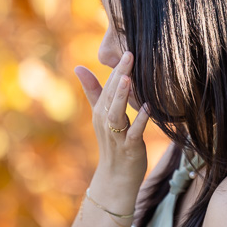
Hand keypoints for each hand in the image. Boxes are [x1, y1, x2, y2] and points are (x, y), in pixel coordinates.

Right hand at [75, 51, 149, 191]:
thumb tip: (78, 66)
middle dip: (119, 75)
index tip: (125, 48)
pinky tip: (148, 107)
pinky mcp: (129, 148)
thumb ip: (92, 91)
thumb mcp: (101, 115)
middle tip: (129, 54)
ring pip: (116, 113)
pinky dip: (140, 120)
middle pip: (110, 95)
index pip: (107, 86)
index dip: (116, 68)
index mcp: (100, 111)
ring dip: (121, 96)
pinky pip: (133, 132)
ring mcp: (116, 135)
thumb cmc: (113, 143)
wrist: (116, 177)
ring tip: (128, 78)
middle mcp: (105, 121)